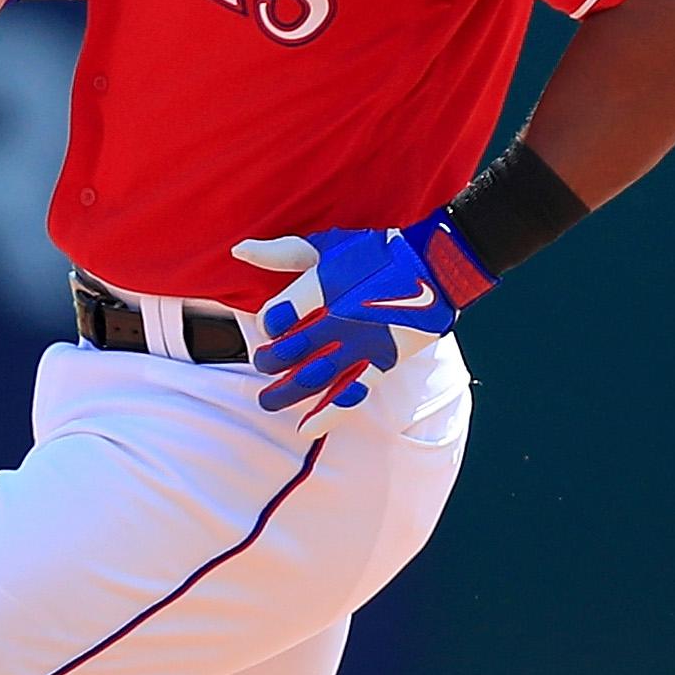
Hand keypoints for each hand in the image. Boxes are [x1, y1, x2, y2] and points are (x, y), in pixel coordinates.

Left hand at [231, 216, 487, 414]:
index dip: (268, 325)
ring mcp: (362, 344)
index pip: (278, 316)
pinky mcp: (382, 362)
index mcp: (324, 285)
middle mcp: (340, 318)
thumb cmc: (376, 253)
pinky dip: (328, 413)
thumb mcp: (328, 246)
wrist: (434, 266)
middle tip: (263, 363)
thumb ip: (283, 253)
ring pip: (313, 376)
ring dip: (285, 393)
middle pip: (289, 351)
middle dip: (269, 361)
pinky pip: (352, 393)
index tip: (271, 327)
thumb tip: (240, 250)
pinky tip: (307, 428)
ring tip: (267, 401)